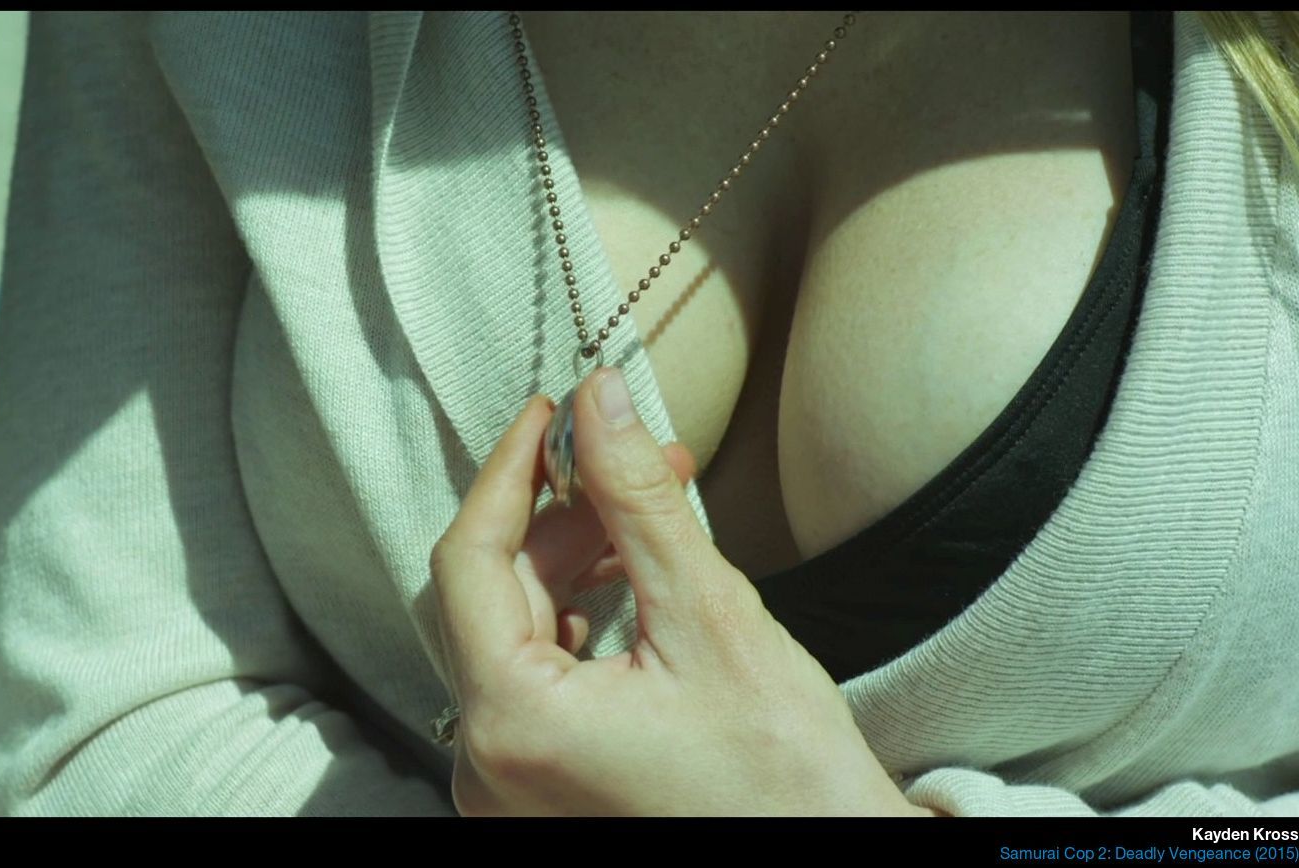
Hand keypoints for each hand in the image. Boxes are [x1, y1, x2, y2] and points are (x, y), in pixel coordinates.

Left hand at [430, 368, 933, 816]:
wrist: (830, 861)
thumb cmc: (785, 782)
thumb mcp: (710, 619)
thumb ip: (639, 501)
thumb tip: (599, 404)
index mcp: (511, 722)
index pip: (469, 559)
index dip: (510, 471)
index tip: (552, 412)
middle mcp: (485, 764)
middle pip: (488, 595)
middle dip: (557, 515)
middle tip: (626, 457)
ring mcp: (507, 784)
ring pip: (509, 633)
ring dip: (569, 563)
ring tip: (641, 517)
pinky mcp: (539, 789)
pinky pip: (530, 679)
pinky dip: (570, 619)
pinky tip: (626, 583)